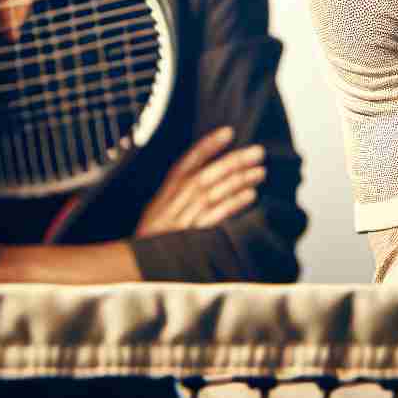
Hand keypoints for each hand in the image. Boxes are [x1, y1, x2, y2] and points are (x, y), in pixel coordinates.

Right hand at [133, 125, 265, 237]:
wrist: (137, 266)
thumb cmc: (152, 236)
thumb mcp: (157, 209)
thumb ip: (176, 191)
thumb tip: (202, 171)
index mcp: (165, 192)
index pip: (187, 163)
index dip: (207, 146)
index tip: (228, 132)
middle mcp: (174, 202)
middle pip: (206, 175)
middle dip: (233, 161)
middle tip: (258, 152)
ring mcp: (182, 219)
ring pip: (213, 193)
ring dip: (239, 180)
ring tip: (260, 171)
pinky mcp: (192, 236)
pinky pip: (216, 216)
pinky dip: (233, 204)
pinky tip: (250, 195)